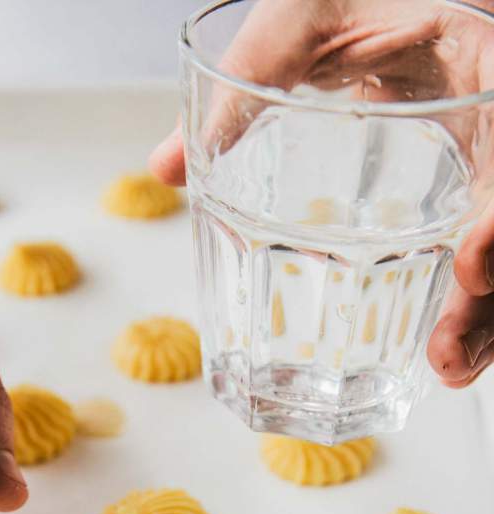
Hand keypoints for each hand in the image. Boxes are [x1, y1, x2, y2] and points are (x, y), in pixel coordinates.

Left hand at [150, 0, 493, 387]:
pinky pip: (481, 241)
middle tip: (447, 357)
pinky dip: (464, 294)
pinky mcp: (467, 176)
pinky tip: (437, 340)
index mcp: (478, 50)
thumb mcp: (301, 13)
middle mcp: (493, 107)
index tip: (474, 263)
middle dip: (490, 298)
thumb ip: (245, 81)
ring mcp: (485, 148)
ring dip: (483, 314)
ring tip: (445, 367)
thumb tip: (163, 170)